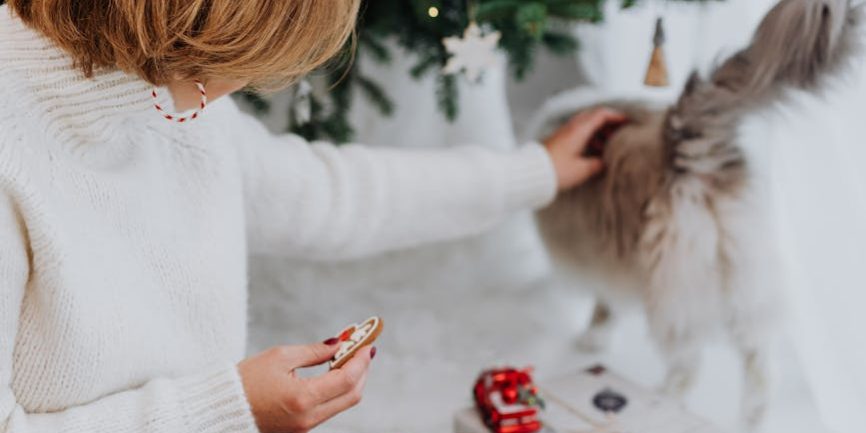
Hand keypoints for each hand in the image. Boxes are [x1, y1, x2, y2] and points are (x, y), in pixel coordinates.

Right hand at [238, 341, 374, 432]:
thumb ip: (314, 351)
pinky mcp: (301, 428)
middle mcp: (308, 418)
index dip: (360, 360)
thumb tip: (339, 344)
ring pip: (343, 404)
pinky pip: (329, 409)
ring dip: (351, 380)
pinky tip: (335, 373)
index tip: (367, 343)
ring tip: (350, 357)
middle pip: (351, 395)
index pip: (346, 379)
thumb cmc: (246, 380)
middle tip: (363, 349)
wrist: (222, 409)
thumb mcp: (280, 357)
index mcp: (303, 398)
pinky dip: (338, 391)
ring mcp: (305, 426)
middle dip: (362, 370)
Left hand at [543, 108, 625, 190]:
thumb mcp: (582, 170)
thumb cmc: (556, 171)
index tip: (628, 122)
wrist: (530, 174)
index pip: (601, 114)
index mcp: (579, 129)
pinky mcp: (558, 141)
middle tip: (619, 134)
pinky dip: (589, 139)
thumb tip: (604, 162)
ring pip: (586, 126)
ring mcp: (563, 133)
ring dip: (599, 133)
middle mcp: (571, 127)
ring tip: (607, 148)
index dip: (617, 116)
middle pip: (594, 117)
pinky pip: (577, 134)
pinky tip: (592, 153)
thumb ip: (597, 164)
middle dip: (609, 124)